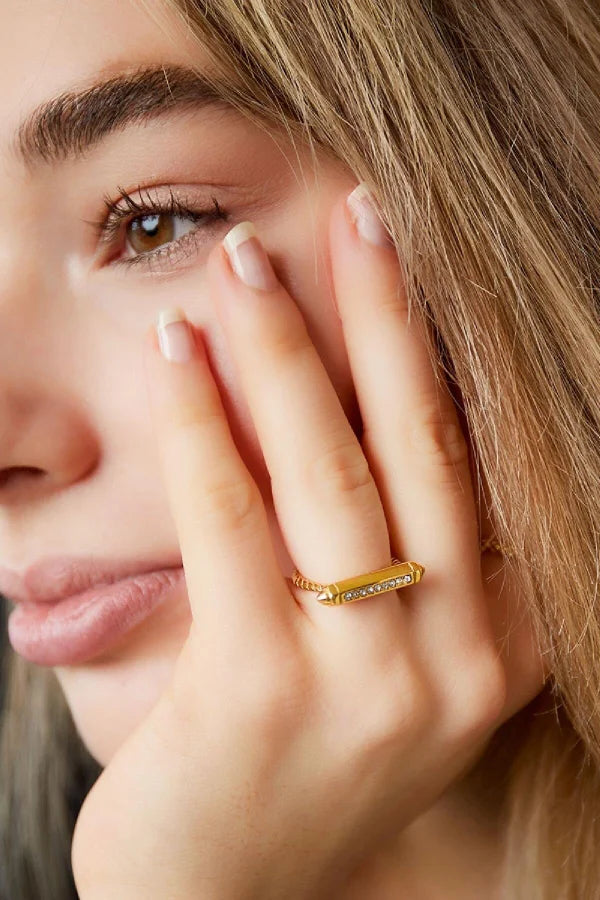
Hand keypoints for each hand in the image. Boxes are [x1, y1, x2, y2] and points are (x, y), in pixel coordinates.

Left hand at [71, 184, 542, 899]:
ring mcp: (373, 682)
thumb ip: (410, 553)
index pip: (485, 462)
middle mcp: (463, 660)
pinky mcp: (264, 692)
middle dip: (387, 315)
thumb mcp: (390, 659)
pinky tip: (180, 352)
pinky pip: (231, 521)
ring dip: (287, 349)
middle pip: (424, 445)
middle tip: (360, 213)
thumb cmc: (304, 756)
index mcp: (510, 643)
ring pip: (331, 472)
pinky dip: (205, 423)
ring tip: (245, 264)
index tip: (410, 261)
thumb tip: (368, 403)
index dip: (452, 348)